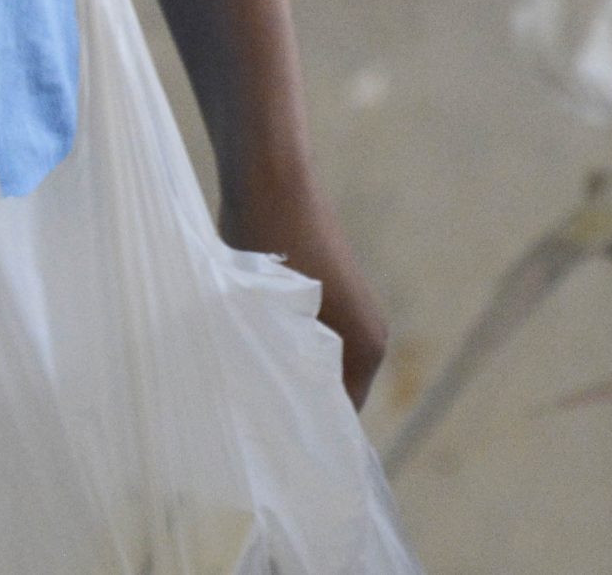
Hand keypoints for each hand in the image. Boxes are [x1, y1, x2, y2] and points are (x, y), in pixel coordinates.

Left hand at [222, 177, 387, 408]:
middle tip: (244, 409)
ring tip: (241, 372)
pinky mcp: (329, 292)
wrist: (270, 175)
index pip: (337, 419)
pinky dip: (282, 343)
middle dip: (291, 401)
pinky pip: (308, 337)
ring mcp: (352, 310)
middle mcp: (370, 334)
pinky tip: (244, 338)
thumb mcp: (271, 320)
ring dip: (283, 368)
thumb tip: (278, 415)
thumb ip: (284, 374)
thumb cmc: (269, 245)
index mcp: (367, 349)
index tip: (260, 435)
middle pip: (329, 392)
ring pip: (315, 363)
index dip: (299, 429)